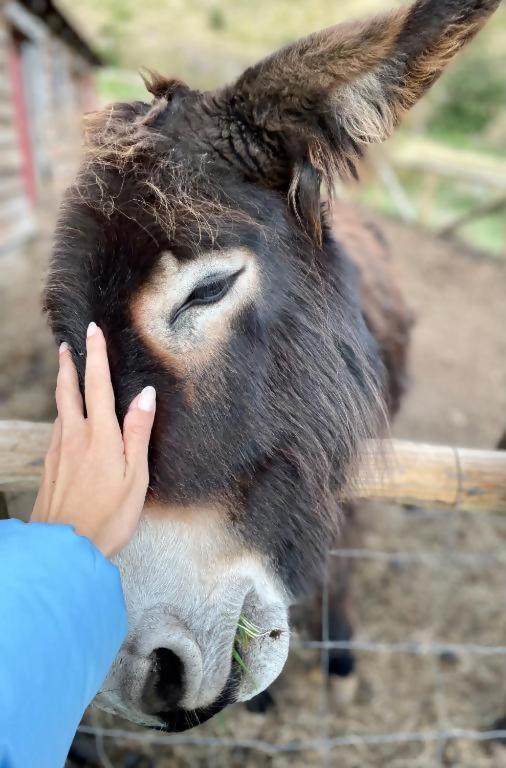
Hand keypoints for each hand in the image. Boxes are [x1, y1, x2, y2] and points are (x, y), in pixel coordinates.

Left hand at [31, 322, 155, 556]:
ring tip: (67, 376)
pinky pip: (56, 432)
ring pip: (59, 410)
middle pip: (68, 391)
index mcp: (99, 436)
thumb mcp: (135, 475)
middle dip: (68, 365)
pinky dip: (61, 416)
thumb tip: (145, 396)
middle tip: (66, 346)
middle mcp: (73, 437)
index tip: (93, 332)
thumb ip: (138, 432)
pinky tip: (65, 423)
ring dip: (63, 388)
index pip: (97, 385)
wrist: (65, 548)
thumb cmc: (109, 516)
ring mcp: (57, 452)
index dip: (96, 356)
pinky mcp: (49, 469)